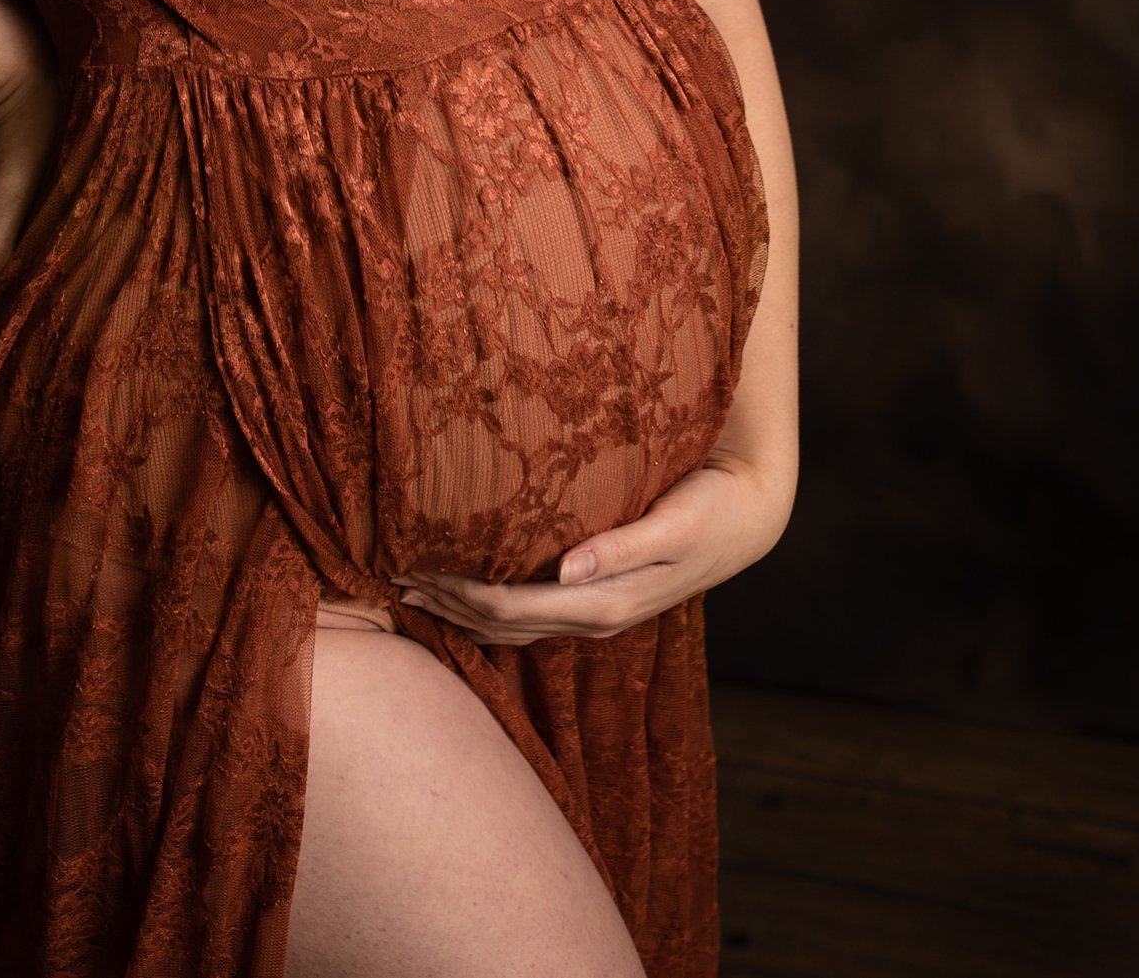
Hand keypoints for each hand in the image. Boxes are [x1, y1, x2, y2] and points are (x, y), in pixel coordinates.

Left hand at [397, 456, 791, 648]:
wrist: (747, 519)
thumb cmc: (708, 511)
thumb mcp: (671, 524)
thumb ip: (620, 548)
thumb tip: (567, 569)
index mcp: (602, 602)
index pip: (512, 608)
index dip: (459, 593)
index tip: (413, 569)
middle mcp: (592, 615)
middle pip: (501, 624)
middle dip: (446, 604)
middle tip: (391, 577)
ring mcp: (593, 611)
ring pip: (511, 626)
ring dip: (460, 611)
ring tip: (412, 590)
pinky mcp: (596, 595)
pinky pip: (530, 613)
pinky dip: (488, 607)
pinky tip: (465, 588)